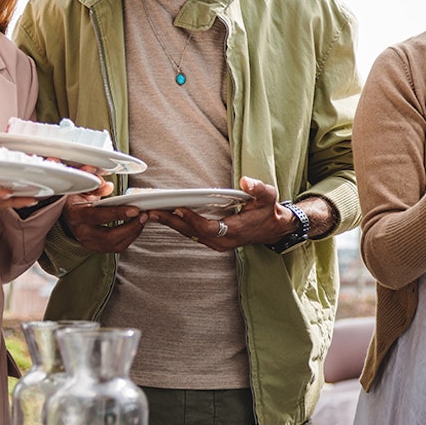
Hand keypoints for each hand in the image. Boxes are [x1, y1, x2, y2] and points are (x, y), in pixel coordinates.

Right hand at [60, 185, 145, 252]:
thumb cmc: (77, 201)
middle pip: (110, 236)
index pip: (98, 216)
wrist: (68, 214)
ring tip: (142, 220)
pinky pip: (117, 248)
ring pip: (115, 245)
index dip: (118, 214)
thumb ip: (96, 187)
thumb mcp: (83, 189)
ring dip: (133, 233)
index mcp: (76, 215)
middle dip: (131, 227)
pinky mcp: (97, 248)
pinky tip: (135, 227)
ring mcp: (89, 243)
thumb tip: (107, 186)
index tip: (134, 210)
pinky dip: (130, 238)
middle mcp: (81, 232)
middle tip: (143, 216)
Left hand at [151, 176, 284, 250]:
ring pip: (190, 234)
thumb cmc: (268, 211)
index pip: (209, 228)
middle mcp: (223, 241)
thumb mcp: (267, 196)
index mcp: (235, 231)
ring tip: (153, 213)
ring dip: (172, 224)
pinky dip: (179, 225)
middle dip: (172, 221)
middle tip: (153, 211)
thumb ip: (257, 188)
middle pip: (193, 232)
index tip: (178, 209)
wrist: (273, 228)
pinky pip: (192, 234)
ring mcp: (218, 243)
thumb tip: (245, 181)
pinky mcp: (214, 241)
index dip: (193, 219)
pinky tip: (167, 216)